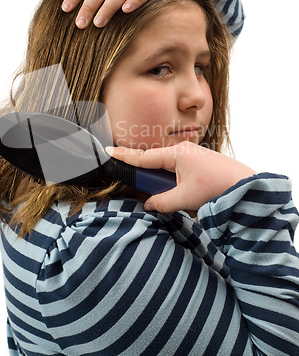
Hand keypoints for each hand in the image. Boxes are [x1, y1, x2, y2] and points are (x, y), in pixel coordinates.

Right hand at [106, 142, 255, 214]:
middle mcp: (182, 152)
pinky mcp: (199, 166)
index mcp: (176, 154)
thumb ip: (162, 202)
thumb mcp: (185, 198)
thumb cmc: (217, 187)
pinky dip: (182, 190)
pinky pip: (181, 177)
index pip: (143, 157)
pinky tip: (195, 200)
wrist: (246, 187)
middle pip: (155, 166)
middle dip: (155, 183)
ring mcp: (191, 158)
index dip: (124, 156)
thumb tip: (149, 205)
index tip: (107, 150)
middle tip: (164, 196)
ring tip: (189, 202)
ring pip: (169, 174)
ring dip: (172, 190)